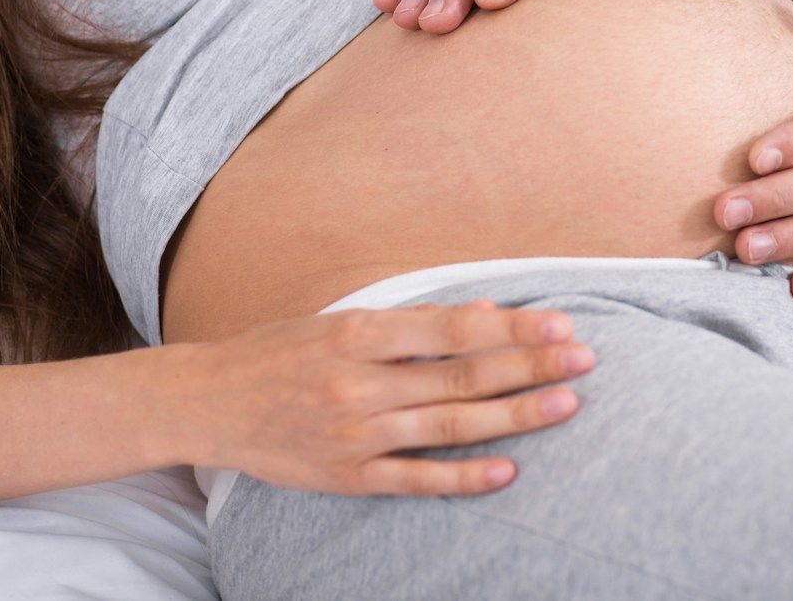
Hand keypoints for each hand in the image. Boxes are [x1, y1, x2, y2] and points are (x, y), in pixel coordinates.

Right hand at [170, 299, 594, 496]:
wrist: (207, 403)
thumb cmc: (280, 351)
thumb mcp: (340, 320)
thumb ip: (411, 322)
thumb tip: (485, 314)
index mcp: (358, 333)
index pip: (452, 329)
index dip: (512, 328)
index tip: (560, 323)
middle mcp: (359, 383)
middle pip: (462, 375)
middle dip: (530, 367)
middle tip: (586, 358)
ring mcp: (355, 433)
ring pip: (449, 425)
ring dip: (514, 416)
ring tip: (567, 404)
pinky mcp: (347, 476)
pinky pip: (416, 479)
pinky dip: (463, 477)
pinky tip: (508, 470)